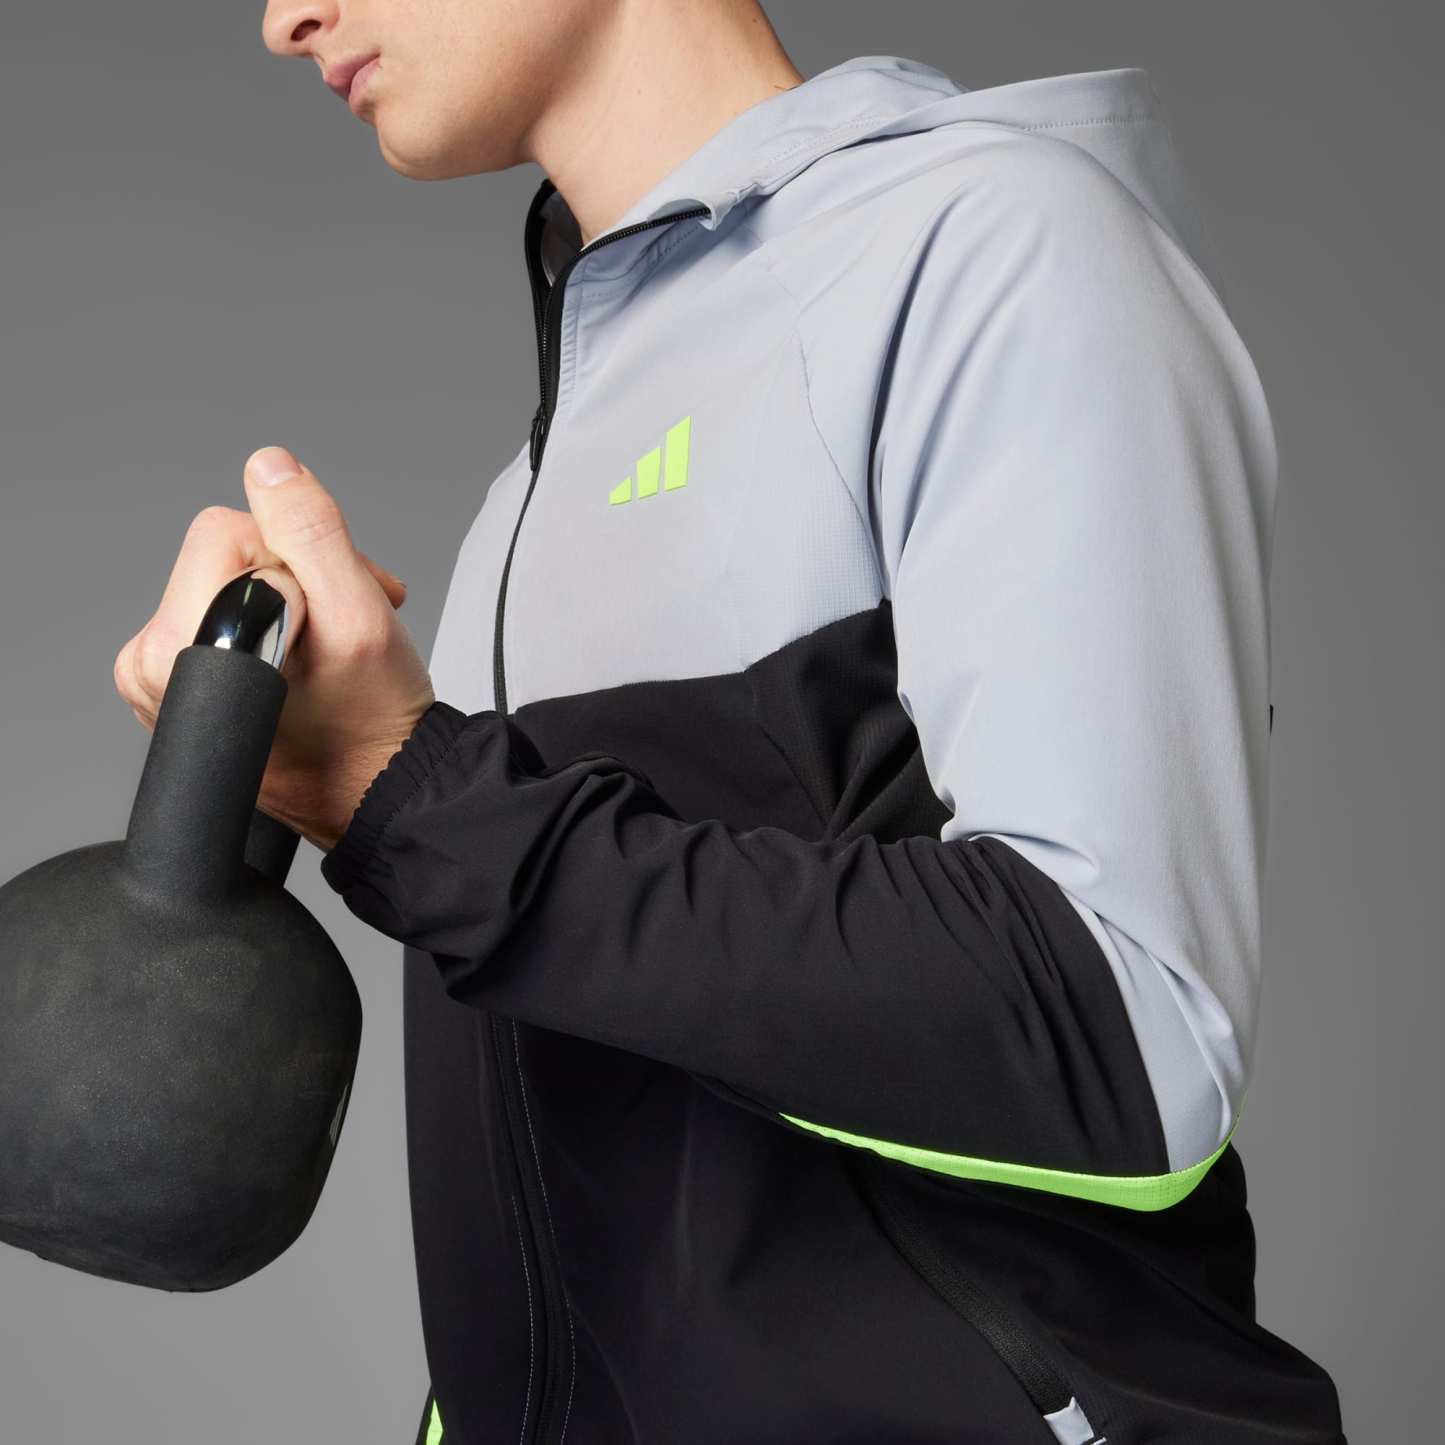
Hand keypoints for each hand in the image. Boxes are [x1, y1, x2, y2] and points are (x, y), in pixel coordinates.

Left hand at [114, 445, 436, 853]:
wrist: (378, 790)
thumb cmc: (372, 725)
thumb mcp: (360, 615)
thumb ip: (310, 532)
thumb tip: (269, 469)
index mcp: (182, 648)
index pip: (227, 530)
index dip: (298, 556)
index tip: (334, 602)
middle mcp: (154, 667)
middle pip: (224, 554)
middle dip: (297, 576)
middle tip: (344, 622)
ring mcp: (160, 680)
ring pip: (227, 579)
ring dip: (291, 599)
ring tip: (332, 646)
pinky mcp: (176, 685)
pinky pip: (220, 613)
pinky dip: (271, 624)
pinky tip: (306, 659)